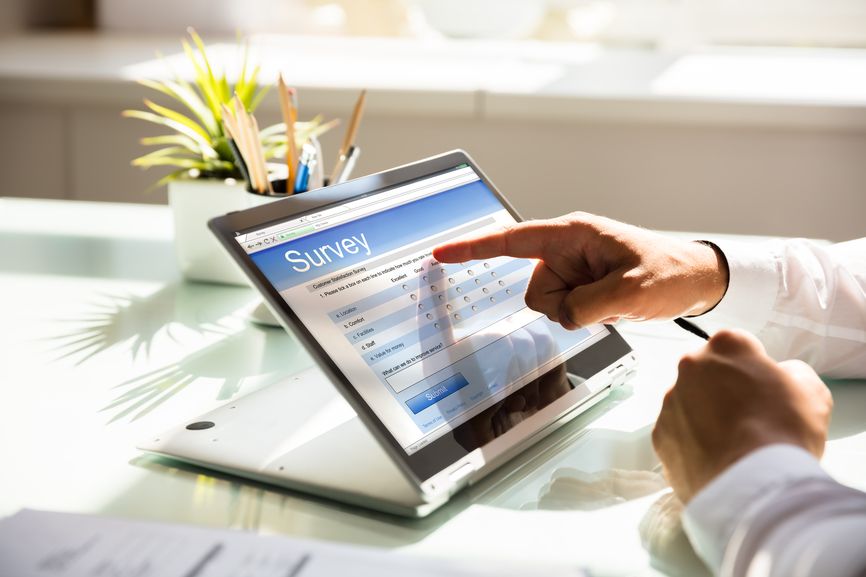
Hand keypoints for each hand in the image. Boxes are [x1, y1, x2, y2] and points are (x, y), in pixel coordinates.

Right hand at [432, 212, 727, 329]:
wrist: (695, 280)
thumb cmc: (669, 271)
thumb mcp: (630, 290)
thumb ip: (586, 306)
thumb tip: (561, 315)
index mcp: (572, 234)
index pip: (511, 240)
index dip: (473, 248)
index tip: (441, 253)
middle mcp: (567, 249)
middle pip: (535, 289)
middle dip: (564, 304)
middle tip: (603, 300)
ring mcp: (574, 269)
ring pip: (548, 305)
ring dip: (577, 312)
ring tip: (611, 301)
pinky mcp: (581, 285)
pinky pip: (564, 310)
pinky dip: (584, 315)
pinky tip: (610, 305)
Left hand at [652, 329, 832, 502]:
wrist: (752, 484)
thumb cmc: (783, 432)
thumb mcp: (811, 391)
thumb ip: (791, 374)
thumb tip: (780, 377)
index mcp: (725, 346)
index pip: (739, 347)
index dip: (755, 369)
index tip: (765, 389)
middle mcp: (690, 367)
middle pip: (708, 373)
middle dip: (726, 389)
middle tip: (750, 417)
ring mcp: (671, 401)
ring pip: (690, 403)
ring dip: (707, 416)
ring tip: (734, 444)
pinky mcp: (660, 435)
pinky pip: (678, 433)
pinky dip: (693, 443)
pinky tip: (717, 458)